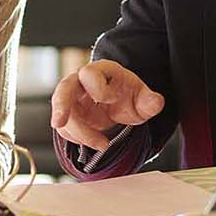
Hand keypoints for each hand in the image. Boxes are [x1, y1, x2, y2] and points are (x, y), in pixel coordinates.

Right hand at [50, 59, 164, 151]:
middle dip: (60, 106)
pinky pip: (65, 128)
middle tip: (58, 122)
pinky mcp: (68, 115)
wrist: (118, 102)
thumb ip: (149, 101)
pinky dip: (77, 138)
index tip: (112, 101)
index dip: (99, 89)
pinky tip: (95, 142)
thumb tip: (157, 102)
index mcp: (100, 71)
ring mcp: (72, 99)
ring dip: (79, 133)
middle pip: (63, 89)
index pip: (89, 75)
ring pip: (64, 114)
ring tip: (102, 145)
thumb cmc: (127, 94)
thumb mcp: (142, 97)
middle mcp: (81, 82)